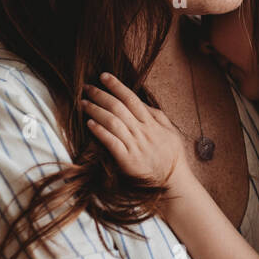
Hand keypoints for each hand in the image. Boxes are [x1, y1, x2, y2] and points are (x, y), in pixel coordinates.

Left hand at [80, 73, 189, 189]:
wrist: (174, 182)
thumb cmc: (172, 157)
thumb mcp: (170, 132)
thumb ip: (156, 116)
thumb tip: (141, 102)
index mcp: (152, 123)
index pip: (132, 99)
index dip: (117, 86)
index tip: (104, 76)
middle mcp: (143, 132)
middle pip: (118, 107)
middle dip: (100, 95)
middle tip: (86, 87)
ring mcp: (135, 145)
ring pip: (112, 122)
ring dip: (96, 110)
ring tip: (83, 103)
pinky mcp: (127, 160)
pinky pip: (111, 142)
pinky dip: (100, 131)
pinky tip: (90, 123)